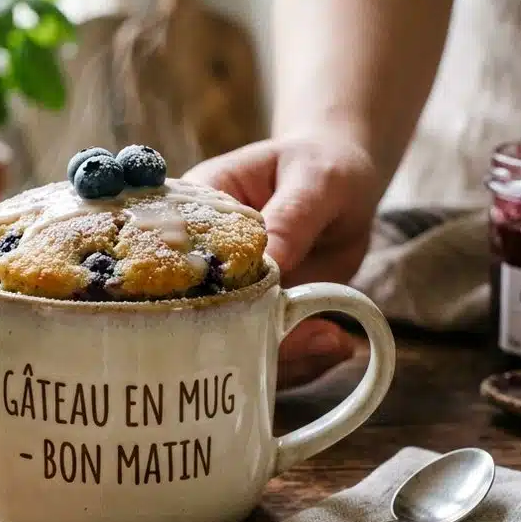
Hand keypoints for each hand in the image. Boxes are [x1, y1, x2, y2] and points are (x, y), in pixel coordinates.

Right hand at [184, 134, 382, 386]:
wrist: (347, 184)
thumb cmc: (320, 164)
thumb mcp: (313, 180)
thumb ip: (291, 218)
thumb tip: (270, 263)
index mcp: (195, 213)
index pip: (173, 258)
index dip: (191, 294)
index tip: (233, 315)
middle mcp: (204, 260)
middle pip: (203, 314)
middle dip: (245, 337)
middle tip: (303, 337)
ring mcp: (234, 292)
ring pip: (237, 341)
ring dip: (282, 355)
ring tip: (332, 341)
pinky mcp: (262, 313)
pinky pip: (272, 348)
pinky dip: (305, 358)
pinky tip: (337, 343)